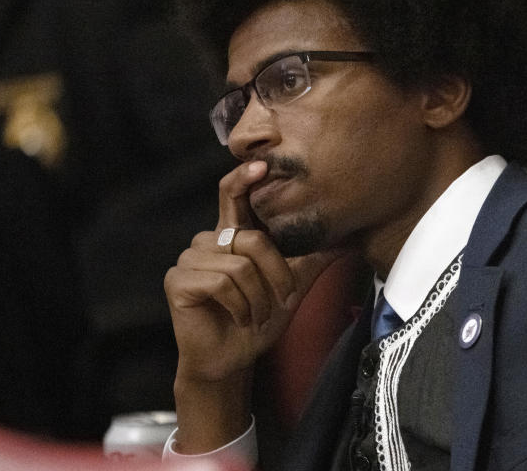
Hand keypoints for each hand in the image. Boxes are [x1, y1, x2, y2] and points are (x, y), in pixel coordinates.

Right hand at [164, 160, 338, 451]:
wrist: (234, 359)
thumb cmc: (259, 319)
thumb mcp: (293, 284)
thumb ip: (313, 257)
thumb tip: (348, 237)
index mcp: (232, 235)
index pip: (232, 195)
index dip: (244, 178)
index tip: (262, 166)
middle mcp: (207, 241)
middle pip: (251, 238)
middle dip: (275, 274)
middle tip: (281, 301)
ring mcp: (189, 260)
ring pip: (239, 264)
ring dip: (258, 297)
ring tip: (256, 314)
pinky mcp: (178, 281)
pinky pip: (221, 282)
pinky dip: (240, 305)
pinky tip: (239, 318)